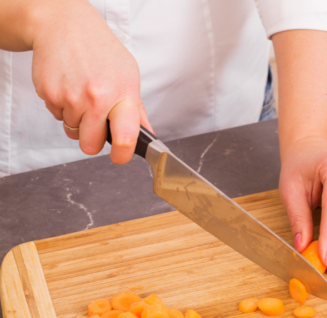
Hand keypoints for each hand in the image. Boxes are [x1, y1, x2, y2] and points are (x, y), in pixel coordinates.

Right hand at [30, 0, 151, 163]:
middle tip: (95, 123)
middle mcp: (97, 97)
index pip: (125, 138)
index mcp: (123, 95)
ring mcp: (71, 97)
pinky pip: (57, 117)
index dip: (122, 155)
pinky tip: (68, 86)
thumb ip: (137, 111)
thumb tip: (148, 136)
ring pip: (72, 132)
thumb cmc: (101, 51)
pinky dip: (62, 107)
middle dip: (92, 141)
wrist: (64, 24)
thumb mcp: (129, 76)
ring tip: (81, 94)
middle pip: (90, 146)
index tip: (120, 156)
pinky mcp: (49, 94)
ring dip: (77, 120)